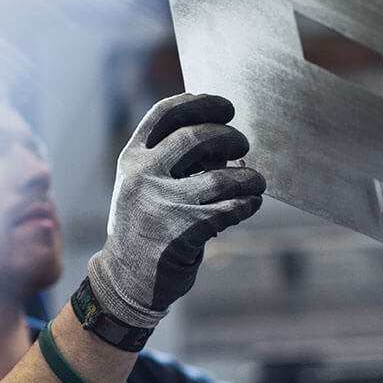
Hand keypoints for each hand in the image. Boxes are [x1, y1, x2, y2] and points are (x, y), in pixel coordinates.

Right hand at [87, 93, 264, 328]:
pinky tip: (251, 203)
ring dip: (248, 179)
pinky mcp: (183, 232)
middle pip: (195, 138)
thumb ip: (167, 159)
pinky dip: (248, 203)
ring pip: (220, 178)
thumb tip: (221, 134)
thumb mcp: (140, 185)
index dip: (201, 103)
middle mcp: (142, 177)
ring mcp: (161, 205)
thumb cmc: (144, 226)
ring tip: (256, 183)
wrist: (126, 279)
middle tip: (243, 146)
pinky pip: (229, 209)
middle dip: (229, 137)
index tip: (226, 108)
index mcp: (131, 159)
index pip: (165, 115)